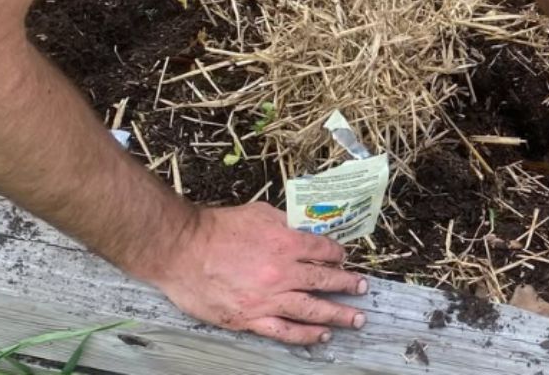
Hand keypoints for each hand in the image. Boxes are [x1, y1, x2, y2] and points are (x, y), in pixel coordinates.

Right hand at [150, 202, 368, 343]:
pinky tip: (321, 336)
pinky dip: (305, 335)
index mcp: (286, 243)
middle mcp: (282, 273)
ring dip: (337, 314)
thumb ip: (287, 223)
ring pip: (311, 310)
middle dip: (347, 285)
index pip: (324, 251)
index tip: (344, 258)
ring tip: (357, 318)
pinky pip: (284, 331)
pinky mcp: (249, 319)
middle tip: (363, 288)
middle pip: (324, 281)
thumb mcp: (261, 213)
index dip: (338, 255)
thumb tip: (308, 230)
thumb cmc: (220, 227)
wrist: (184, 250)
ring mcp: (267, 299)